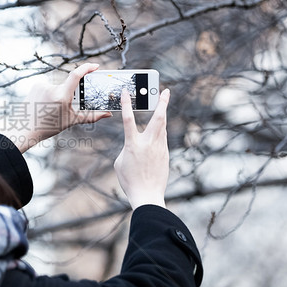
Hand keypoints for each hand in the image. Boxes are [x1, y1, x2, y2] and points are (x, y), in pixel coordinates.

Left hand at [8, 63, 111, 152]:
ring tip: (50, 110)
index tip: (96, 66)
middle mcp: (52, 87)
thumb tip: (108, 115)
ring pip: (58, 87)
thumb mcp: (71, 120)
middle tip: (64, 107)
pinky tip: (43, 105)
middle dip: (70, 94)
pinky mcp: (36, 85)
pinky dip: (50, 94)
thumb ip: (91, 116)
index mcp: (62, 96)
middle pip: (68, 85)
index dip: (87, 68)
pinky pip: (49, 87)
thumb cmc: (48, 126)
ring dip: (59, 95)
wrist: (25, 129)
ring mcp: (42, 85)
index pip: (76, 75)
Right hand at [114, 87, 170, 208]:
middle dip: (163, 102)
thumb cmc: (130, 181)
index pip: (128, 119)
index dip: (126, 103)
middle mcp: (148, 144)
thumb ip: (127, 148)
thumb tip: (135, 143)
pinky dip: (160, 131)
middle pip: (158, 118)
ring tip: (162, 105)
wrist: (147, 195)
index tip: (125, 92)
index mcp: (133, 145)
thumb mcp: (120, 162)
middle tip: (166, 91)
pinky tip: (158, 130)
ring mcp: (159, 148)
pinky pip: (163, 138)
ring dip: (163, 114)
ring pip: (163, 126)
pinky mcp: (165, 154)